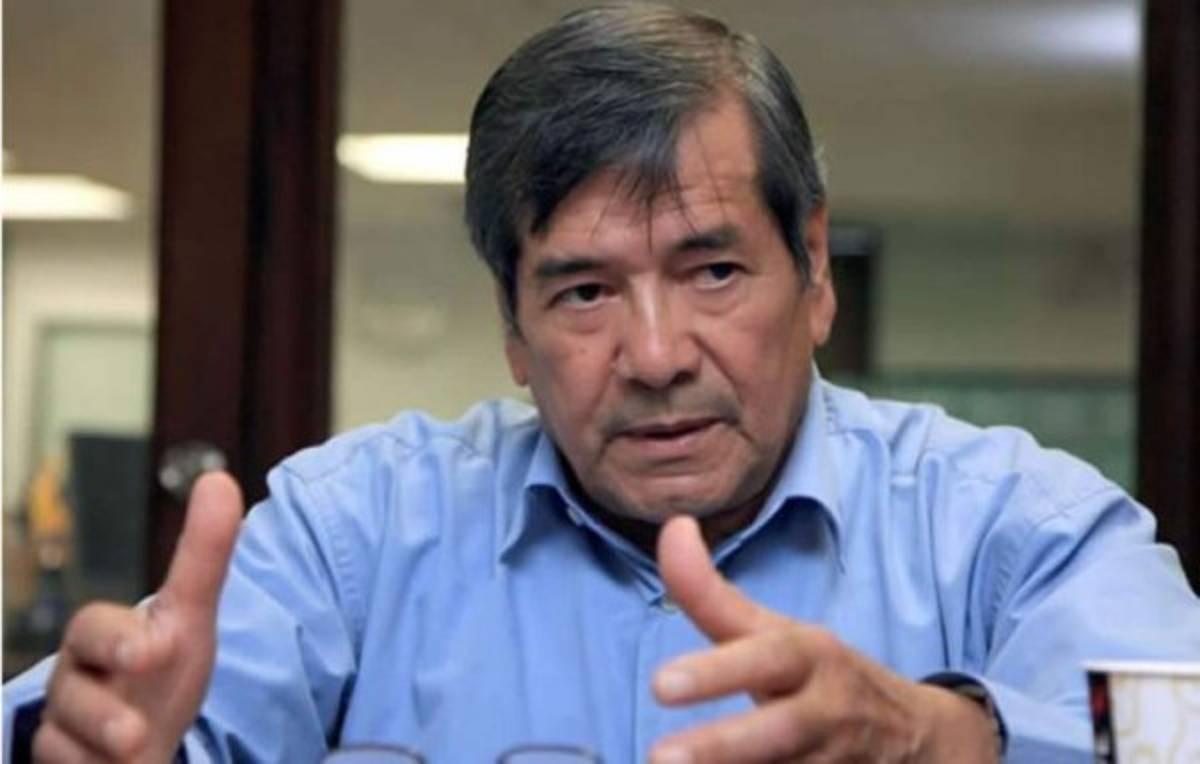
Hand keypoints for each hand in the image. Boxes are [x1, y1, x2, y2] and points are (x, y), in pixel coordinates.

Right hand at [33, 472, 243, 763]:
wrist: (137, 742)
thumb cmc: (161, 673)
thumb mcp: (190, 617)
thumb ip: (204, 554)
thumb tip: (218, 478)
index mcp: (107, 639)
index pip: (97, 628)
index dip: (119, 639)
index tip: (151, 650)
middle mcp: (78, 680)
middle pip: (70, 690)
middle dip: (99, 708)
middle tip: (135, 729)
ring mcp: (65, 725)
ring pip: (64, 738)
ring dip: (104, 743)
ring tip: (136, 748)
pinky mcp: (62, 762)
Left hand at [649, 516, 996, 762]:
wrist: (916, 738)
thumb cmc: (817, 675)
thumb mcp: (772, 633)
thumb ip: (712, 593)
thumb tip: (672, 527)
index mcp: (810, 657)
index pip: (767, 658)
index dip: (717, 672)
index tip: (660, 686)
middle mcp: (827, 710)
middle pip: (782, 730)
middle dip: (724, 745)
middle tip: (661, 757)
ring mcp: (835, 758)